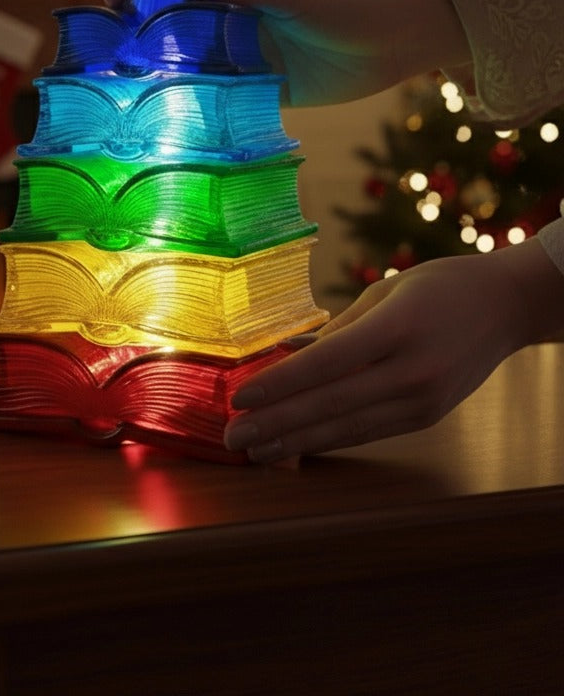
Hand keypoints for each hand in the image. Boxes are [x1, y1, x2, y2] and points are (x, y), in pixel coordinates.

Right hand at [106, 0, 469, 106]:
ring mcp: (243, 56)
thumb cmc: (343, 4)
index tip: (112, 8)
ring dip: (163, 76)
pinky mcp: (257, 89)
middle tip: (108, 61)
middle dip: (142, 39)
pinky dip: (195, 105)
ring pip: (193, 64)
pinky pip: (219, 97)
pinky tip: (170, 119)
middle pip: (176, 27)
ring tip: (126, 94)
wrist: (390, 44)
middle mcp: (233, 20)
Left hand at [222, 239, 563, 462]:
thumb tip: (287, 353)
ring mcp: (422, 400)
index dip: (279, 383)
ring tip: (255, 451)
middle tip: (232, 437)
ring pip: (346, 427)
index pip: (326, 362)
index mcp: (397, 328)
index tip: (238, 396)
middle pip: (330, 403)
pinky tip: (296, 447)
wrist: (507, 307)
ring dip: (295, 442)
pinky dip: (327, 441)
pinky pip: (367, 432)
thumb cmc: (438, 287)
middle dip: (275, 423)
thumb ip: (338, 328)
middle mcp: (412, 370)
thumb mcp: (385, 292)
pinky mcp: (426, 417)